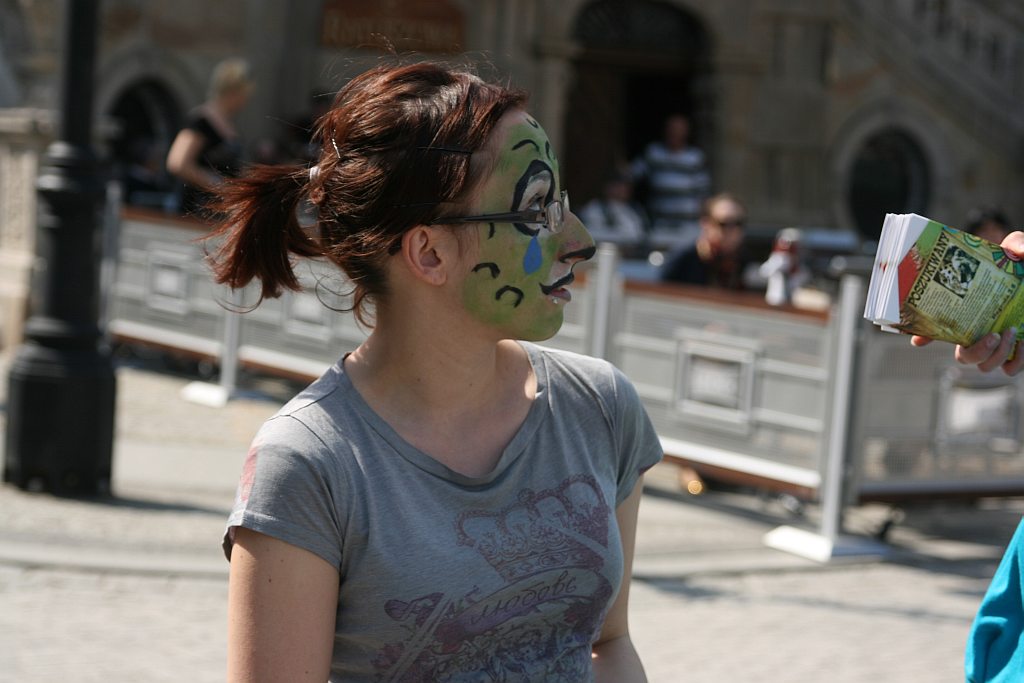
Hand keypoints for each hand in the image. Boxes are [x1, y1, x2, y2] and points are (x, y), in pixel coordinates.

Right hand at [911, 231, 1023, 374]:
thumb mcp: (1021, 251)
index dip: (924, 335)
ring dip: (993, 354)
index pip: (940, 327)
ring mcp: (1000, 344)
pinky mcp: (1019, 352)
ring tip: (1009, 332)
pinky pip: (1010, 368)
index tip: (918, 339)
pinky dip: (1014, 361)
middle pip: (963, 356)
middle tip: (991, 334)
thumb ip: (1017, 243)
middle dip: (973, 351)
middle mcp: (983, 330)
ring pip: (983, 366)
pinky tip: (1023, 343)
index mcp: (973, 309)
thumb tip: (1012, 250)